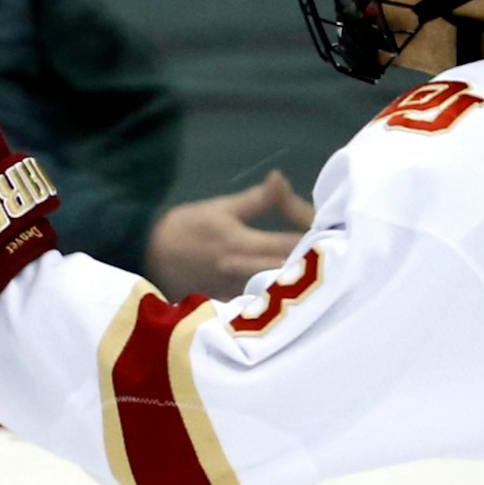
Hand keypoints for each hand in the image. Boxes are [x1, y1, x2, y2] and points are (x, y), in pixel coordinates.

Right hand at [143, 170, 316, 300]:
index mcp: (243, 244)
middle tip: (335, 245)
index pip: (294, 241)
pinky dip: (285, 293)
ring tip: (323, 265)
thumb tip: (281, 178)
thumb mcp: (220, 208)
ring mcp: (241, 294)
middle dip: (319, 257)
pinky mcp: (234, 306)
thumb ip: (257, 199)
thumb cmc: (184, 229)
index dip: (315, 232)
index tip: (323, 222)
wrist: (148, 257)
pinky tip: (296, 287)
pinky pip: (268, 302)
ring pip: (286, 289)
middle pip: (297, 269)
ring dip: (305, 277)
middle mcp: (245, 272)